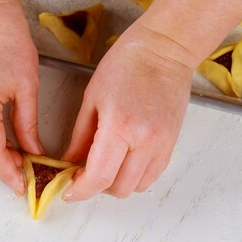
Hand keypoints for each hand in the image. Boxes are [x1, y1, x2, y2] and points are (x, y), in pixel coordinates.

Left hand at [61, 26, 193, 200]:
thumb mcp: (92, 98)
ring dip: (117, 183)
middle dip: (96, 187)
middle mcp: (144, 140)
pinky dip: (135, 176)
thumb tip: (69, 163)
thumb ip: (80, 137)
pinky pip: (152, 175)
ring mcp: (161, 144)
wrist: (165, 50)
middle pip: (118, 188)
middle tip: (84, 173)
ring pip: (136, 187)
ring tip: (106, 165)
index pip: (98, 177)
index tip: (69, 191)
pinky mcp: (171, 143)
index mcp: (119, 126)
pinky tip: (124, 160)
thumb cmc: (126, 65)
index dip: (81, 191)